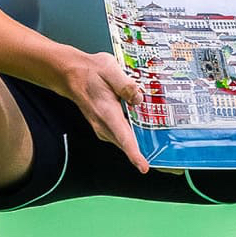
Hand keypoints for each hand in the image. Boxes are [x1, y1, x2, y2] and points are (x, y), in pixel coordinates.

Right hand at [59, 51, 149, 172]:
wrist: (71, 73)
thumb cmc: (90, 71)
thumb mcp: (110, 69)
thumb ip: (126, 85)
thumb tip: (139, 99)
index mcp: (107, 113)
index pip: (123, 138)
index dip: (134, 154)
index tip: (143, 167)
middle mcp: (103, 124)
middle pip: (126, 144)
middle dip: (144, 152)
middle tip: (164, 155)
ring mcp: (102, 126)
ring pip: (124, 141)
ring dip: (139, 143)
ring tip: (158, 141)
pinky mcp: (104, 124)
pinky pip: (121, 135)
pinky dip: (132, 135)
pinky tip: (143, 126)